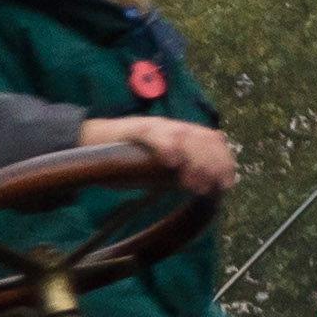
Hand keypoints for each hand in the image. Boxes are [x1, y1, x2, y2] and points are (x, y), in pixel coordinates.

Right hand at [79, 116, 237, 196]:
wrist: (88, 144)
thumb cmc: (125, 160)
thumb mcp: (159, 171)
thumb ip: (179, 176)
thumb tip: (205, 189)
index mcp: (180, 135)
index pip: (212, 140)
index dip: (224, 160)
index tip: (227, 184)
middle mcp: (172, 127)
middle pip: (203, 138)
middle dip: (213, 164)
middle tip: (213, 187)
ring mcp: (154, 126)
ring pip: (184, 136)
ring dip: (195, 160)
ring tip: (196, 183)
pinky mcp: (134, 129)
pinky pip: (154, 134)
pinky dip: (167, 146)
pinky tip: (173, 163)